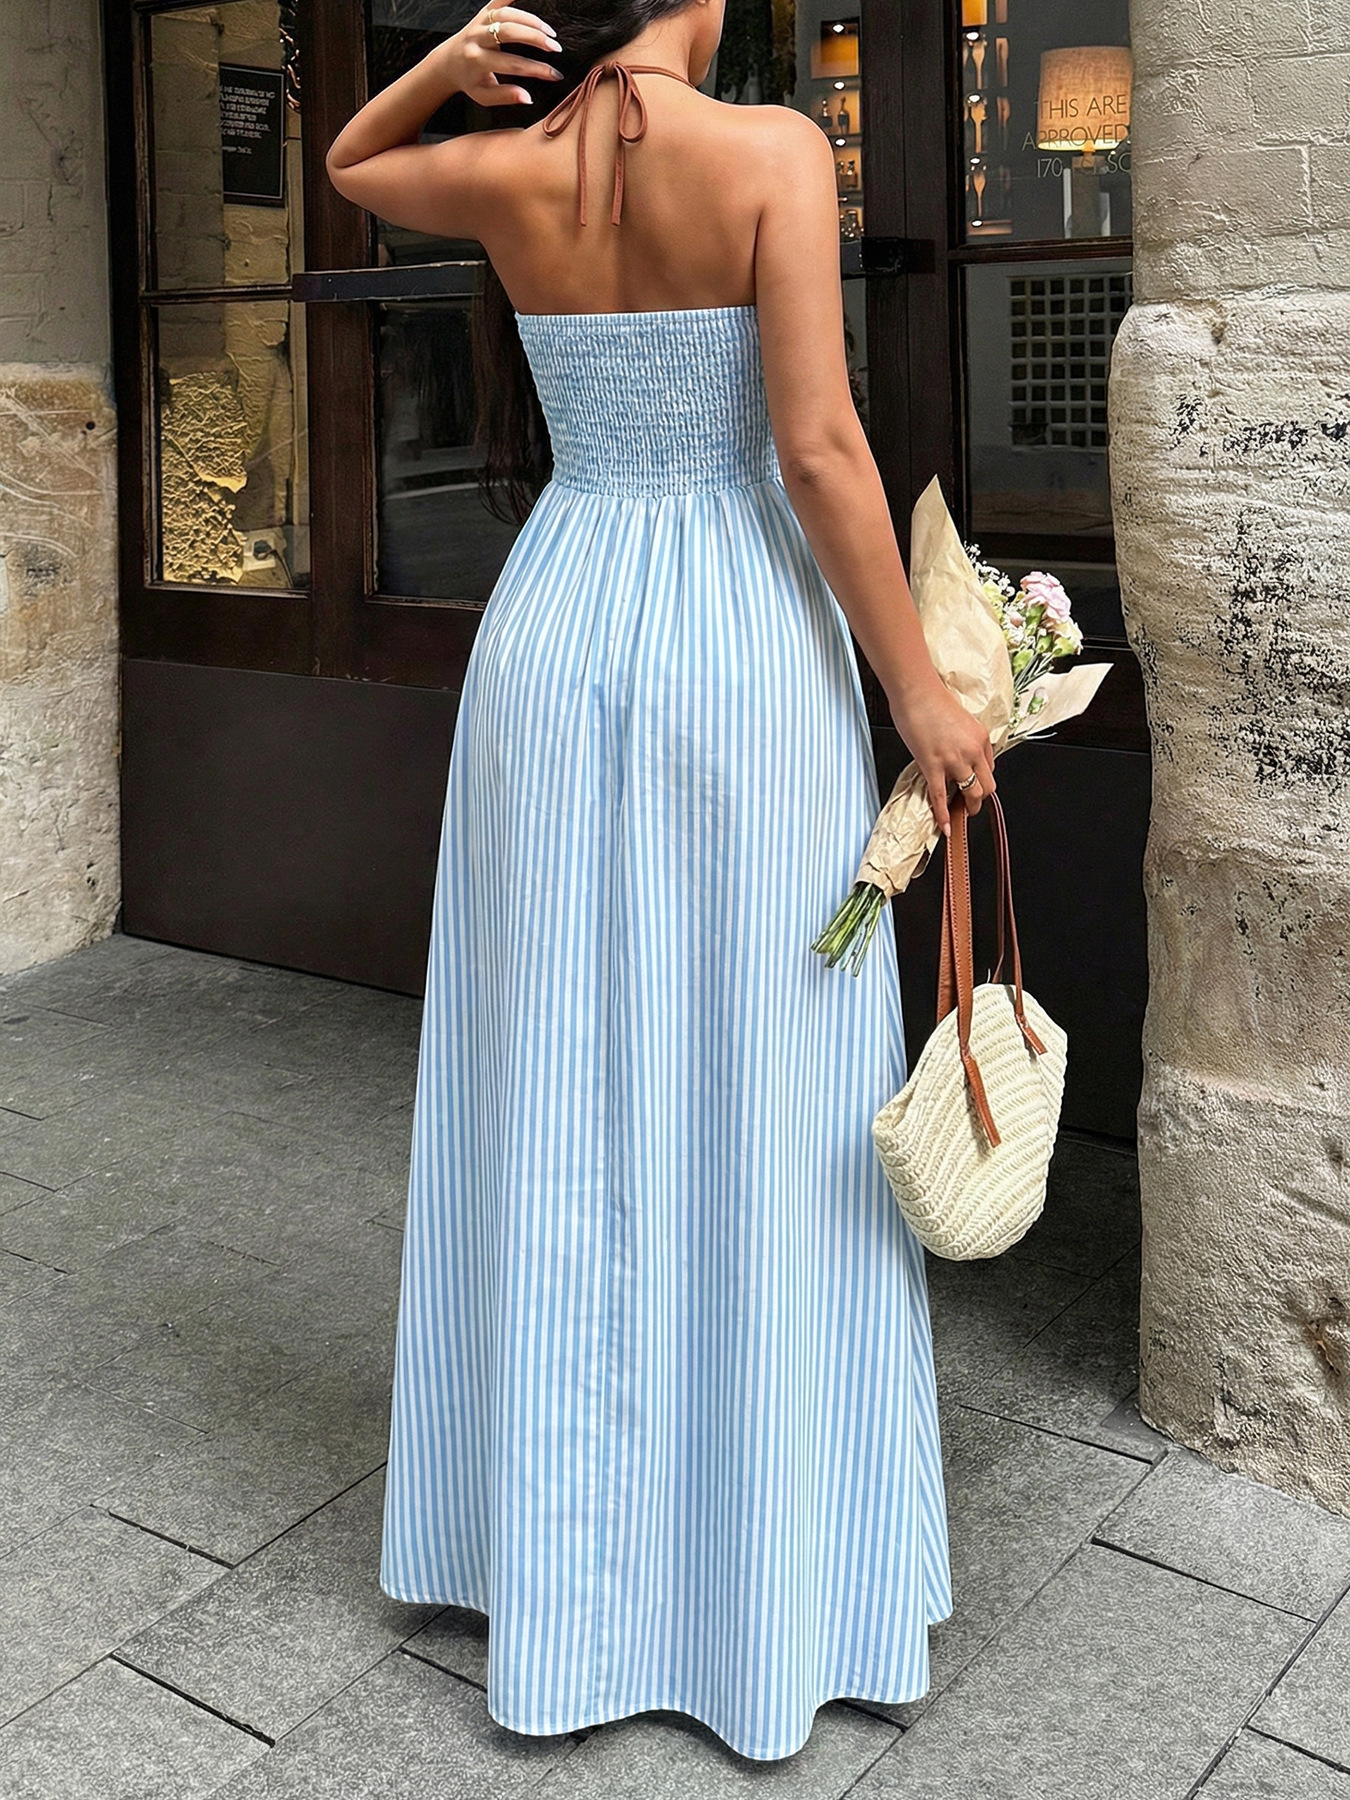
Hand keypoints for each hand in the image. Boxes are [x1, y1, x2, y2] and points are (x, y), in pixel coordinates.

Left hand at [444, 4, 562, 107]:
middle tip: (555, 48)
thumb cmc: (470, 80)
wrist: (449, 62)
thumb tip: (527, 98)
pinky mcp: (483, 12)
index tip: (554, 75)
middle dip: (535, 39)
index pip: (512, 64)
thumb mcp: (484, 96)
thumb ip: (506, 96)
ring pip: (508, 14)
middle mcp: (477, 38)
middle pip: (510, 33)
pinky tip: (533, 0)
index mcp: (477, 60)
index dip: (536, 69)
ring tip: (550, 32)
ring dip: (531, 21)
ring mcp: (480, 22)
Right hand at [887, 676, 995, 838]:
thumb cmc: (932, 699)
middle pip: (986, 785)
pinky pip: (940, 797)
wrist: (917, 692)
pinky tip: (944, 826)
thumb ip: (964, 739)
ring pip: (970, 793)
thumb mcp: (960, 718)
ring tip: (960, 816)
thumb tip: (958, 754)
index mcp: (981, 737)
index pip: (989, 767)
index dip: (980, 779)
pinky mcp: (933, 765)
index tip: (972, 786)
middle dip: (979, 799)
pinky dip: (943, 815)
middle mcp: (972, 750)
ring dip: (967, 808)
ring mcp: (954, 760)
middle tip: (970, 806)